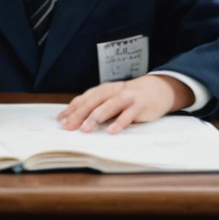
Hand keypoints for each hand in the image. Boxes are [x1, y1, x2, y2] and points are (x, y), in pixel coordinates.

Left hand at [58, 74, 191, 134]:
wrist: (158, 88)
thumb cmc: (131, 96)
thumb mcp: (112, 98)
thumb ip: (99, 107)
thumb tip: (78, 120)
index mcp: (104, 90)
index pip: (84, 99)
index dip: (71, 109)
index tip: (60, 120)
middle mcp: (113, 92)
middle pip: (93, 103)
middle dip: (79, 115)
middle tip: (68, 127)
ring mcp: (126, 98)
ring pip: (108, 107)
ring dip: (95, 118)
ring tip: (85, 129)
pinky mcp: (139, 106)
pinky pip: (128, 115)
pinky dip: (119, 122)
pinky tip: (112, 131)